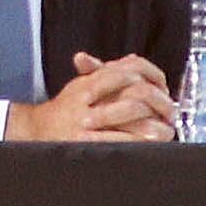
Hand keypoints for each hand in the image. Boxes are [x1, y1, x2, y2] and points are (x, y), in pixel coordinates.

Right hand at [7, 53, 175, 141]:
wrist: (35, 130)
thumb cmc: (64, 110)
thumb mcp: (81, 86)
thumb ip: (105, 72)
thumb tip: (132, 60)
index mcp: (87, 83)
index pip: (126, 71)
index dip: (151, 76)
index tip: (163, 87)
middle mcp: (85, 100)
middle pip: (133, 94)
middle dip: (157, 103)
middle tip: (170, 112)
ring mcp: (84, 122)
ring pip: (130, 119)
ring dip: (153, 126)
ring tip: (164, 130)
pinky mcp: (85, 143)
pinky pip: (119, 142)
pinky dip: (137, 143)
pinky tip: (148, 145)